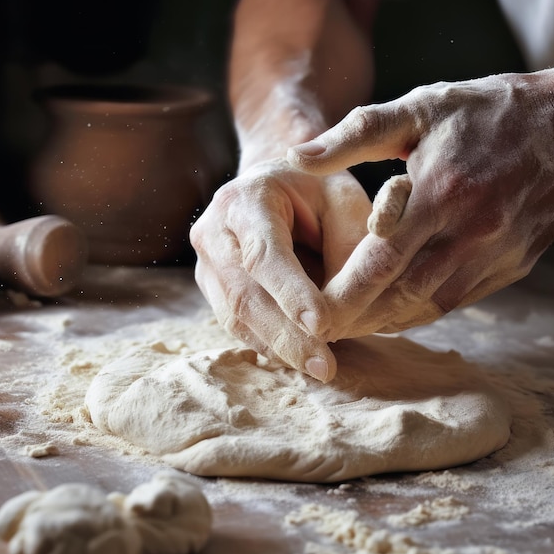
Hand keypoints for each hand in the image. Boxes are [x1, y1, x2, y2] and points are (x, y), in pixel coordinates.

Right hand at [190, 158, 370, 381]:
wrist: (271, 186)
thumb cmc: (313, 190)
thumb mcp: (341, 198)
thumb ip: (346, 244)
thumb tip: (341, 310)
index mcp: (244, 200)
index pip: (264, 253)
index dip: (291, 292)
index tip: (323, 326)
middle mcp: (214, 233)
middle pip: (243, 294)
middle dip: (285, 335)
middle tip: (324, 366)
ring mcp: (207, 264)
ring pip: (235, 317)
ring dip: (278, 347)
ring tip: (317, 367)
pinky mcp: (213, 288)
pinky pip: (237, 324)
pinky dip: (269, 344)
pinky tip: (298, 357)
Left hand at [288, 71, 553, 338]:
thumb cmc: (488, 112)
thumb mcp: (420, 108)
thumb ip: (355, 135)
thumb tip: (296, 156)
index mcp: (441, 193)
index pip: (380, 260)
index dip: (343, 294)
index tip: (312, 313)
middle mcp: (471, 233)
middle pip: (401, 294)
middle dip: (357, 319)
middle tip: (321, 331)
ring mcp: (495, 255)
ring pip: (429, 306)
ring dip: (386, 322)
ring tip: (351, 328)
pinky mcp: (512, 267)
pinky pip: (457, 301)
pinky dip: (420, 312)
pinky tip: (395, 313)